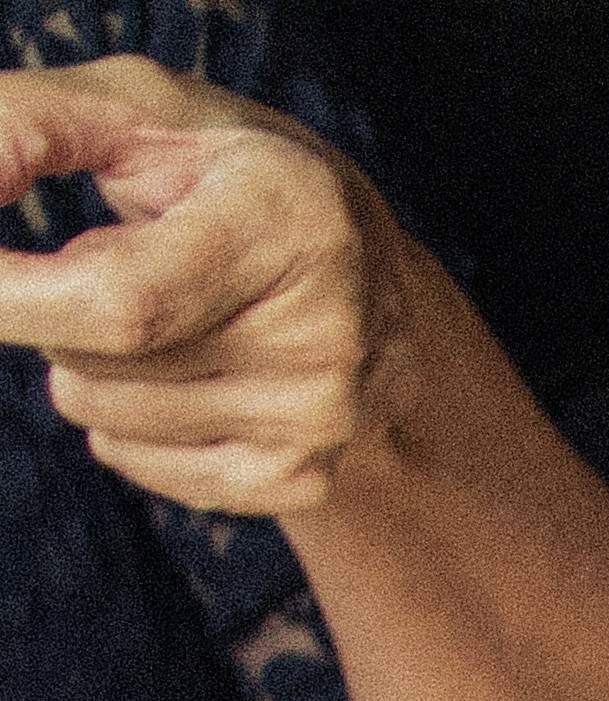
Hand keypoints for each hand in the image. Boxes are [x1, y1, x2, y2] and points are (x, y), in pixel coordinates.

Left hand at [0, 55, 414, 520]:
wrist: (369, 279)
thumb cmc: (221, 172)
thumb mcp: (137, 109)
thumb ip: (25, 123)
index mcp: (283, 222)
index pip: (122, 301)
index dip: (14, 300)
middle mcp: (320, 335)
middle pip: (95, 362)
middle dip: (49, 311)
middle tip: (114, 263)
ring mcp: (316, 420)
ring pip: (100, 415)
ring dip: (86, 363)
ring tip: (160, 317)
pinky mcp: (299, 480)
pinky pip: (136, 463)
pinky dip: (119, 421)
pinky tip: (174, 376)